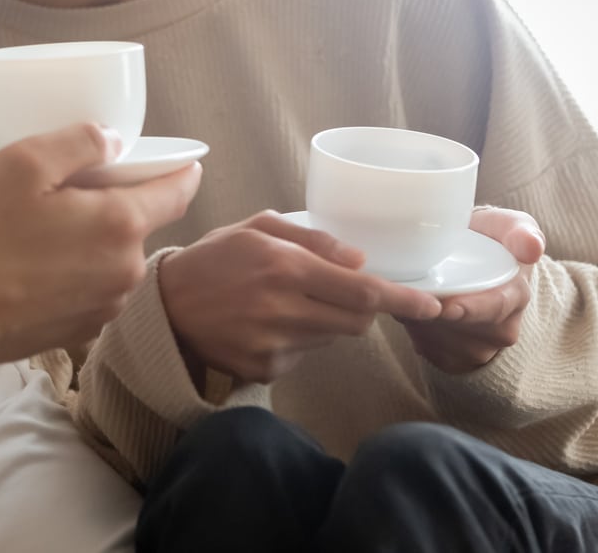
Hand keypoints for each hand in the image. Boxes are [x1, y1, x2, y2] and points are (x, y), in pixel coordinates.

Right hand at [0, 124, 200, 367]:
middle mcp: (127, 269)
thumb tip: (114, 141)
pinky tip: (39, 267)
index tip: (182, 160)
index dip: (180, 170)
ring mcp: (107, 305)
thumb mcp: (24, 163)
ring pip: (114, 256)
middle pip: (138, 222)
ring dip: (94, 238)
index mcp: (121, 224)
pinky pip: (94, 286)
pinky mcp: (83, 329)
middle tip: (69, 190)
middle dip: (116, 202)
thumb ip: (79, 142)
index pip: (177, 192)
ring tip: (46, 231)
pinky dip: (78, 270)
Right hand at [159, 211, 443, 384]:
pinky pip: (304, 356)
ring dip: (326, 320)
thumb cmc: (215, 258)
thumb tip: (361, 261)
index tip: (432, 305)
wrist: (165, 305)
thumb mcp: (258, 228)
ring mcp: (273, 345)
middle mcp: (282, 309)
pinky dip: (298, 340)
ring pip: (331, 337)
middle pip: (356, 320)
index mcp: (284, 268)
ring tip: (285, 302)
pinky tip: (266, 324)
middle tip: (337, 289)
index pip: (362, 291)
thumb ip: (313, 240)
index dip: (402, 300)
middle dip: (362, 306)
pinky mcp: (265, 370)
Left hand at [401, 206, 545, 373]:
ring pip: (438, 337)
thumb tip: (531, 247)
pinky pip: (425, 347)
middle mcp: (501, 331)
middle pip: (460, 326)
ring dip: (416, 317)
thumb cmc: (491, 240)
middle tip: (404, 294)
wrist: (475, 262)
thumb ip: (520, 232)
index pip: (495, 308)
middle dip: (432, 313)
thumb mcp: (509, 226)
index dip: (470, 309)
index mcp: (516, 297)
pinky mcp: (451, 359)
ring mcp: (477, 349)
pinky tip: (407, 305)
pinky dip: (411, 326)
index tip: (447, 306)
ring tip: (405, 289)